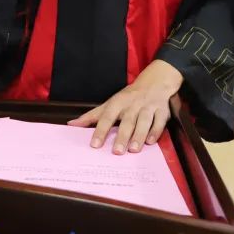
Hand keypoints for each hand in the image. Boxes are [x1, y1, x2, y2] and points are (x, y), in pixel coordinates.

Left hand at [67, 59, 183, 154]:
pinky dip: (155, 131)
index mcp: (118, 102)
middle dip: (122, 136)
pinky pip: (159, 121)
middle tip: (117, 152)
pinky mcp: (162, 110)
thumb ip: (92, 116)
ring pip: (144, 121)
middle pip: (127, 121)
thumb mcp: (110, 103)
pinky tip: (151, 142)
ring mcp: (148, 106)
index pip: (107, 117)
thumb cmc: (128, 96)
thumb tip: (72, 125)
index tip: (94, 145)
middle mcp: (133, 104)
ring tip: (133, 149)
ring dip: (139, 135)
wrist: (155, 81)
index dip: (100, 130)